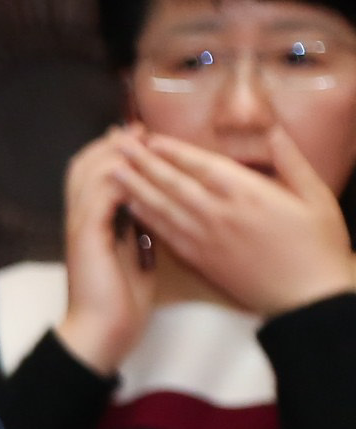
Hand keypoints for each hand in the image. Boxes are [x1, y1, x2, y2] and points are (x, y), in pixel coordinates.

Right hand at [53, 127, 158, 373]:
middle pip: (85, 163)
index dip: (114, 151)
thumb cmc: (120, 302)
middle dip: (114, 143)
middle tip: (140, 129)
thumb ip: (137, 228)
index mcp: (90, 223)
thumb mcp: (133, 255)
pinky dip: (119, 177)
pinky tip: (139, 169)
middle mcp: (79, 218)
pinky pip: (100, 193)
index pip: (91, 173)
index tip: (142, 136)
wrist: (101, 333)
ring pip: (91, 171)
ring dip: (116, 152)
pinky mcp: (87, 235)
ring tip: (139, 139)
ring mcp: (80, 226)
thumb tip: (154, 207)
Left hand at [114, 125, 355, 319]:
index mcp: (247, 194)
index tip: (151, 137)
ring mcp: (205, 239)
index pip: (200, 165)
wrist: (308, 297)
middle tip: (117, 144)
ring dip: (135, 186)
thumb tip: (273, 131)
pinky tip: (130, 205)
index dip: (173, 150)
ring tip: (111, 170)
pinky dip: (146, 217)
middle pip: (172, 182)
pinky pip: (165, 234)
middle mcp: (219, 214)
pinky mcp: (199, 260)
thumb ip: (291, 161)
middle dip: (142, 161)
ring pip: (162, 207)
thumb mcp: (315, 196)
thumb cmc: (318, 246)